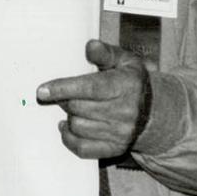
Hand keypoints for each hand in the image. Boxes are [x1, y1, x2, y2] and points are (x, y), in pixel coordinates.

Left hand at [36, 39, 149, 160]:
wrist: (153, 112)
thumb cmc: (131, 82)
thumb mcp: (123, 61)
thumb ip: (105, 53)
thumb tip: (90, 46)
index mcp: (125, 86)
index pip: (90, 88)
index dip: (64, 88)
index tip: (42, 91)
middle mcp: (125, 111)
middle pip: (79, 107)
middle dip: (64, 100)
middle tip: (63, 94)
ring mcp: (120, 133)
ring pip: (78, 127)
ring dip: (69, 117)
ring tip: (73, 108)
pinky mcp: (114, 148)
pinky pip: (82, 148)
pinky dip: (69, 138)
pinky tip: (68, 126)